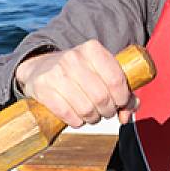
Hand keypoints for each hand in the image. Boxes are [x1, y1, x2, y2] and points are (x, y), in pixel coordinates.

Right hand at [15, 40, 137, 127]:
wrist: (42, 67)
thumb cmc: (81, 72)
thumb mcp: (102, 71)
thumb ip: (122, 91)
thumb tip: (127, 116)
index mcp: (93, 49)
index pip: (116, 80)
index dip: (123, 98)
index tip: (121, 102)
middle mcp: (74, 58)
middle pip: (102, 97)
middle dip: (108, 110)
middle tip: (107, 111)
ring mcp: (56, 72)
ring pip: (85, 108)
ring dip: (93, 118)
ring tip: (93, 114)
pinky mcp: (42, 87)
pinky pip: (67, 114)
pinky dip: (77, 121)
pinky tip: (78, 117)